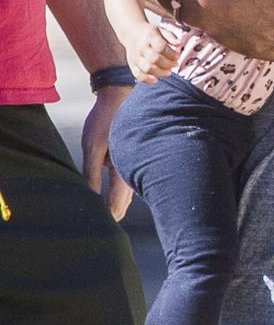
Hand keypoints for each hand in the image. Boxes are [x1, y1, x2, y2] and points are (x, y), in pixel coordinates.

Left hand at [82, 85, 133, 219]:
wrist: (120, 94)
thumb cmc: (105, 119)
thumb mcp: (92, 146)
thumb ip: (91, 173)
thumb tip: (89, 197)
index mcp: (126, 168)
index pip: (117, 205)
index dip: (107, 219)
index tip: (99, 230)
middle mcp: (134, 168)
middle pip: (124, 202)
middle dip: (113, 215)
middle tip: (102, 230)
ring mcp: (135, 162)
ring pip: (127, 193)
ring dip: (116, 205)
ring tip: (106, 220)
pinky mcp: (131, 157)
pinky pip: (126, 182)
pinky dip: (119, 193)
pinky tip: (113, 200)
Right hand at [127, 24, 178, 82]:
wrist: (131, 33)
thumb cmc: (149, 33)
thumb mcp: (161, 30)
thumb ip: (171, 37)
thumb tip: (179, 44)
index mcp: (150, 36)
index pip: (161, 47)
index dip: (171, 54)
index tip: (177, 56)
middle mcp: (141, 47)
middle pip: (155, 59)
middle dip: (168, 64)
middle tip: (174, 64)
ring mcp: (136, 56)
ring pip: (147, 68)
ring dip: (160, 73)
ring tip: (168, 72)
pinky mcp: (132, 64)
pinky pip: (138, 74)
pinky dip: (147, 79)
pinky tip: (156, 80)